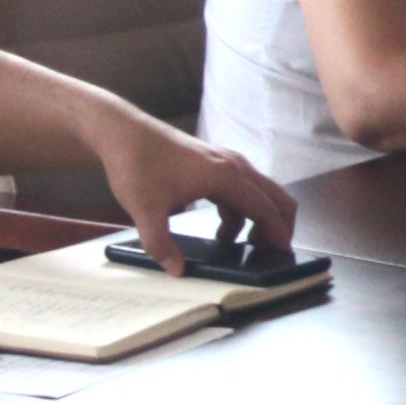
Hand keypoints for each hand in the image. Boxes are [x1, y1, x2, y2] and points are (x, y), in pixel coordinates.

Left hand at [102, 118, 292, 257]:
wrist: (123, 133)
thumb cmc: (136, 166)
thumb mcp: (145, 210)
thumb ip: (161, 244)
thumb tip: (177, 271)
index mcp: (226, 177)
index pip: (266, 209)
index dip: (278, 234)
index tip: (282, 257)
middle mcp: (235, 166)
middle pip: (275, 197)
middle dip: (279, 226)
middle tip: (268, 254)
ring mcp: (227, 161)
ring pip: (260, 193)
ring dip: (259, 220)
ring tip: (242, 246)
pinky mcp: (216, 162)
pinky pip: (243, 189)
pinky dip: (243, 211)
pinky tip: (223, 229)